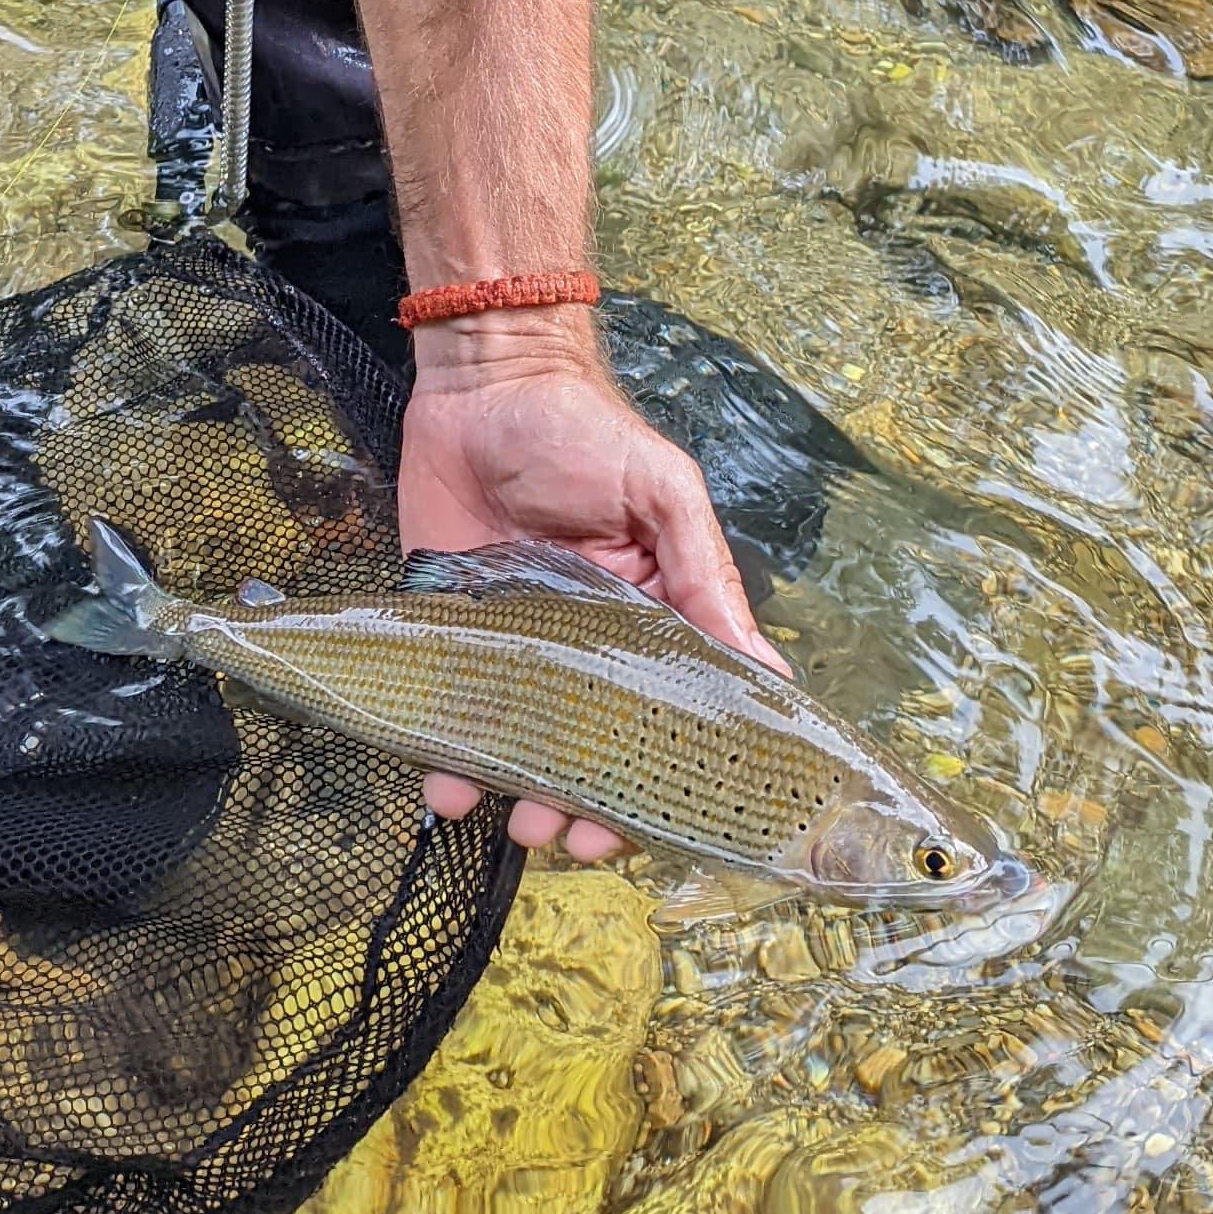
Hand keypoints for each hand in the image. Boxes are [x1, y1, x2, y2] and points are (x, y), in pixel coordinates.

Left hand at [398, 304, 785, 859]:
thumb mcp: (659, 490)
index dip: (662, 773)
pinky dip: (445, 760)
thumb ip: (703, 573)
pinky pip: (450, 714)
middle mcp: (585, 646)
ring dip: (519, 794)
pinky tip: (445, 788)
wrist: (478, 381)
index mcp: (649, 617)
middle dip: (584, 804)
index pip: (666, 712)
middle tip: (566, 832)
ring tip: (512, 819)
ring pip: (521, 747)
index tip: (652, 820)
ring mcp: (513, 646)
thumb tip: (768, 667)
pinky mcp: (449, 635)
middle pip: (592, 748)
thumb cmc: (581, 428)